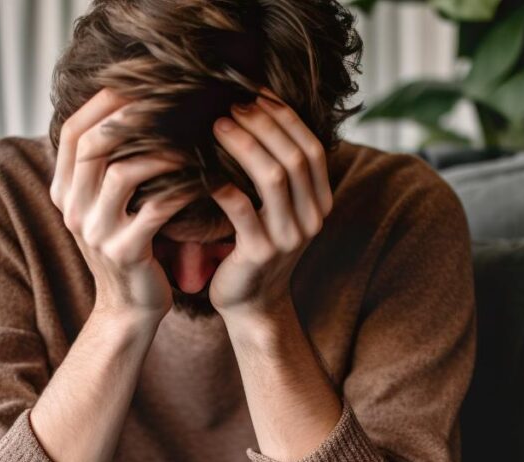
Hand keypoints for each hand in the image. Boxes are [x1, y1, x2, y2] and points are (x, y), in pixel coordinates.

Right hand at [49, 86, 197, 325]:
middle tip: (171, 101)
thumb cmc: (129, 248)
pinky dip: (182, 189)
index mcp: (65, 193)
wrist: (129, 309)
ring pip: (123, 173)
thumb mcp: (107, 207)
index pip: (73, 133)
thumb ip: (107, 169)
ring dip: (161, 151)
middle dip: (132, 117)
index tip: (136, 83)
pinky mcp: (126, 253)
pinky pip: (156, 209)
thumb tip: (128, 113)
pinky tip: (205, 178)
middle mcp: (73, 210)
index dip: (102, 104)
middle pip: (93, 145)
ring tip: (193, 139)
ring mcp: (96, 233)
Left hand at [207, 86, 333, 321]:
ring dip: (245, 145)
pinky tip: (203, 170)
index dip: (286, 118)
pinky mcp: (260, 252)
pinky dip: (224, 184)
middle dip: (263, 125)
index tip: (256, 95)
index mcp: (320, 203)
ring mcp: (289, 237)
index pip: (312, 148)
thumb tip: (257, 113)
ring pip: (274, 178)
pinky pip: (243, 210)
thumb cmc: (255, 246)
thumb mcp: (277, 210)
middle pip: (294, 157)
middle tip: (230, 105)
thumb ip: (278, 172)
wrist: (251, 304)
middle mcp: (312, 218)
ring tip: (216, 126)